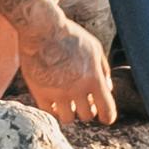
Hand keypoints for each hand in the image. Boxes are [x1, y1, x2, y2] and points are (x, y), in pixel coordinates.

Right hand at [18, 0, 117, 123]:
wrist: (42, 29)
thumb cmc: (70, 36)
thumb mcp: (94, 48)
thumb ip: (103, 70)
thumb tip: (107, 89)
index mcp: (94, 79)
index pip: (107, 111)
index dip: (108, 117)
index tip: (106, 117)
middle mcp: (77, 89)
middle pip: (87, 116)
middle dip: (87, 110)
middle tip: (83, 102)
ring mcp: (58, 93)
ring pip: (68, 119)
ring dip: (70, 112)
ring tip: (68, 103)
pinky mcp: (40, 92)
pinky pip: (49, 113)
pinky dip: (53, 110)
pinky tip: (54, 102)